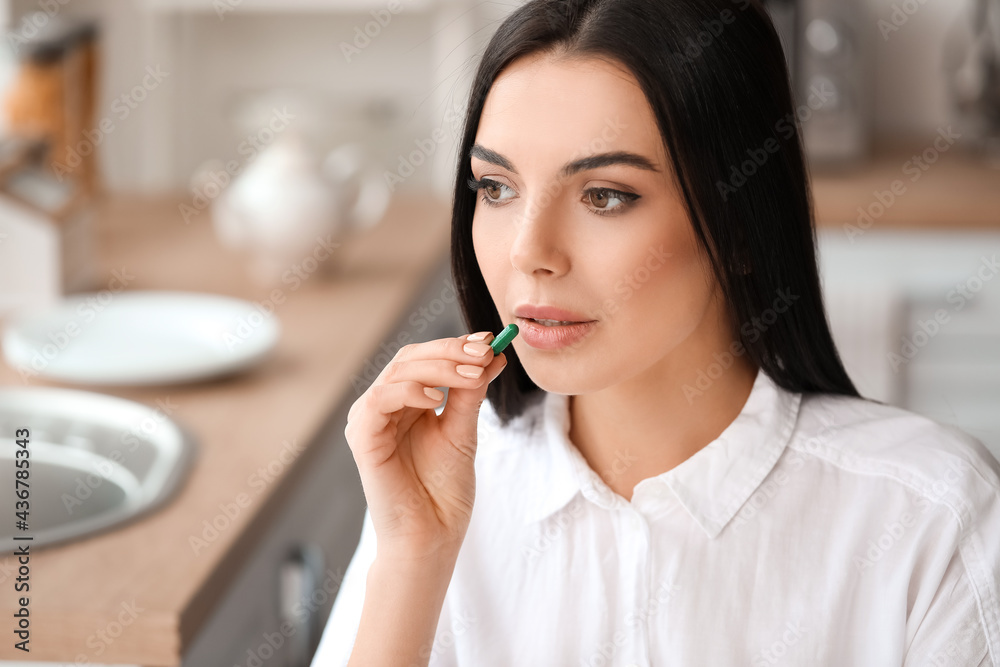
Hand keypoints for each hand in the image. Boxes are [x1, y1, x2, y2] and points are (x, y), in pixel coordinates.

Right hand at [345, 331, 505, 562]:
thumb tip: (493, 355)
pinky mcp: (362, 439)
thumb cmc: (443, 492)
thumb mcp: (462, 431)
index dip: (455, 345)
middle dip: (450, 351)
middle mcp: (383, 407)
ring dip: (439, 368)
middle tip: (483, 352)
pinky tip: (436, 398)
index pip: (425, 359)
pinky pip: (379, 401)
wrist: (431, 537)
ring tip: (472, 375)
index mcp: (405, 403)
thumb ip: (470, 393)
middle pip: (410, 358)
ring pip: (398, 372)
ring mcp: (369, 421)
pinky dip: (408, 391)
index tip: (489, 340)